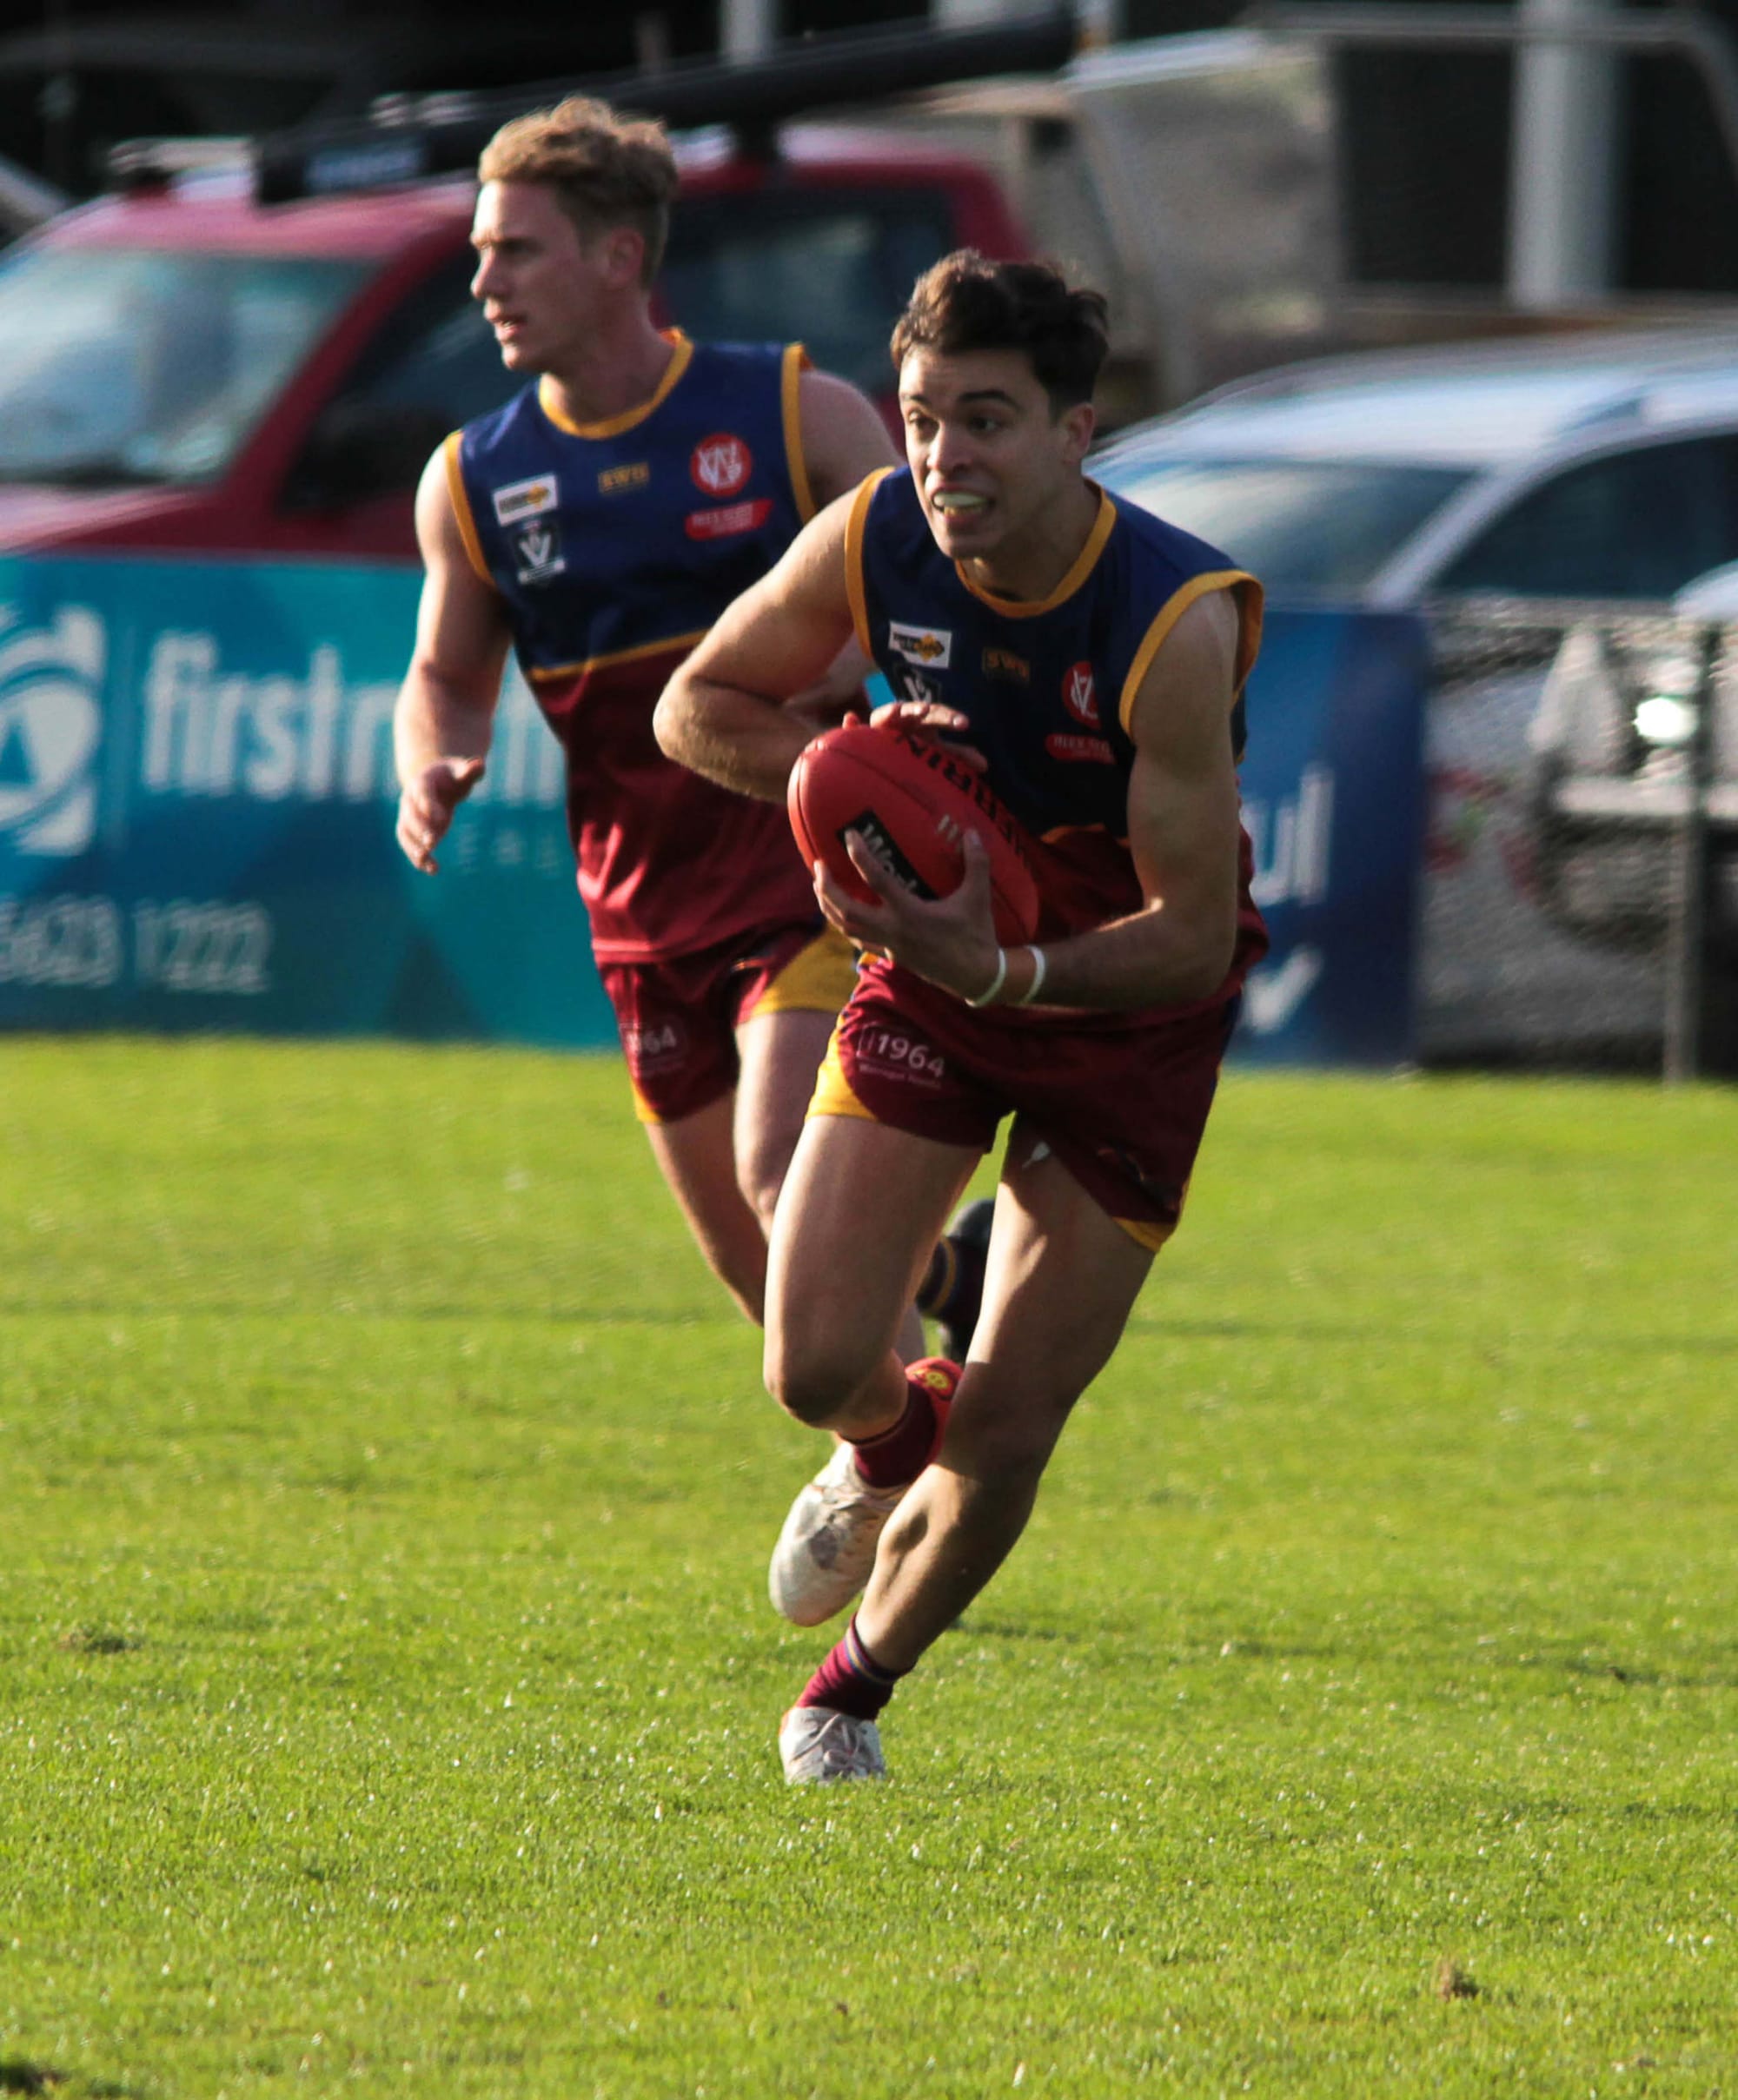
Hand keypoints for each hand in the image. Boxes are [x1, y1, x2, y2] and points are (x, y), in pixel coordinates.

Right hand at [396, 756, 484, 872]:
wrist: (436, 783)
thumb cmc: (451, 776)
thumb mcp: (460, 770)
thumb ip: (469, 770)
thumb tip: (479, 764)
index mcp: (422, 782)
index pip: (422, 794)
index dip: (430, 806)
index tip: (442, 819)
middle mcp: (410, 800)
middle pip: (410, 815)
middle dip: (420, 829)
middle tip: (433, 842)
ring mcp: (408, 817)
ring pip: (405, 833)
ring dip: (413, 848)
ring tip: (426, 861)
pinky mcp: (413, 832)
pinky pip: (411, 846)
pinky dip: (419, 859)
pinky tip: (433, 870)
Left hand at [814, 828, 1002, 1002]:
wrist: (976, 977)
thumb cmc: (977, 935)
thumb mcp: (979, 897)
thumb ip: (977, 862)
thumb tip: (971, 831)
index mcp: (911, 913)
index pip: (877, 881)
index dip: (860, 857)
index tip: (849, 835)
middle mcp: (894, 930)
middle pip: (846, 911)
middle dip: (827, 888)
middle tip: (818, 865)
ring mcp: (889, 945)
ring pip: (846, 928)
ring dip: (828, 907)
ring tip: (819, 885)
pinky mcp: (891, 955)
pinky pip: (859, 939)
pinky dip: (845, 925)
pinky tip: (840, 913)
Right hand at [868, 696, 986, 772]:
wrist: (881, 747)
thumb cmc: (911, 747)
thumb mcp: (935, 751)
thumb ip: (958, 755)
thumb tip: (986, 765)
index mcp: (929, 722)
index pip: (945, 718)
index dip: (953, 720)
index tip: (965, 724)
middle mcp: (915, 716)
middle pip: (932, 712)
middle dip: (944, 715)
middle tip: (958, 722)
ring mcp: (897, 717)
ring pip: (909, 709)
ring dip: (916, 709)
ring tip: (925, 711)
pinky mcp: (879, 721)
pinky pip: (883, 714)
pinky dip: (888, 711)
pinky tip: (895, 710)